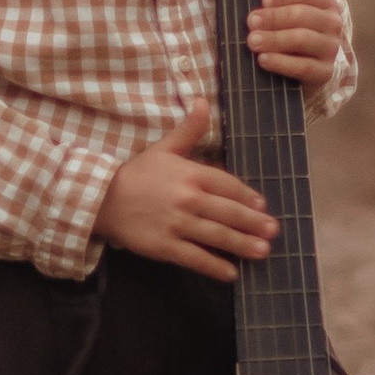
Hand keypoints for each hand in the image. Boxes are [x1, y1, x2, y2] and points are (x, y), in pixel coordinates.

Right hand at [94, 106, 275, 284]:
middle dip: (253, 223)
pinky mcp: (164, 246)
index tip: (262, 206)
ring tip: (262, 251)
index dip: (247, 197)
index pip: (227, 185)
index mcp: (190, 174)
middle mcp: (187, 199)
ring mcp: (176, 224)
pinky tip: (231, 273)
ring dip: (242, 244)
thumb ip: (189, 129)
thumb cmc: (137, 174)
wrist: (101, 199)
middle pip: (228, 212)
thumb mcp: (164, 148)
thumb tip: (203, 101)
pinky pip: (194, 258)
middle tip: (273, 231)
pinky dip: (214, 266)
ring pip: (216, 236)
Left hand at [247, 0, 343, 87]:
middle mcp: (333, 23)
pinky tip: (263, 60)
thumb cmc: (289, 21)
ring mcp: (331, 49)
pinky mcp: (324, 73)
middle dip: (273, 18)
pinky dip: (282, 63)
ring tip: (251, 42)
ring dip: (274, 40)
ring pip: (302, 40)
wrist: (302, 64)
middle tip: (249, 22)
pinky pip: (304, 67)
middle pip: (303, 16)